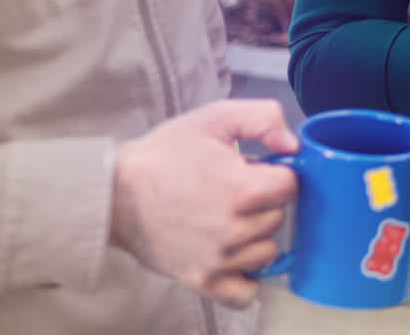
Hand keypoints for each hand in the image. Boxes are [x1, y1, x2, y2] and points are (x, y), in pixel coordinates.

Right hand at [110, 100, 300, 307]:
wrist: (116, 193)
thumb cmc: (164, 155)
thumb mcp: (214, 117)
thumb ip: (264, 118)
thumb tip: (293, 144)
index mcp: (242, 188)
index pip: (291, 186)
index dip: (277, 174)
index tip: (257, 171)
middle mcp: (234, 229)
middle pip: (279, 218)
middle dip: (264, 203)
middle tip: (235, 192)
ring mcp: (219, 259)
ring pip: (267, 253)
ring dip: (255, 236)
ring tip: (229, 220)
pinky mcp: (203, 280)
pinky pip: (246, 292)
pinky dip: (246, 277)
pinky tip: (233, 255)